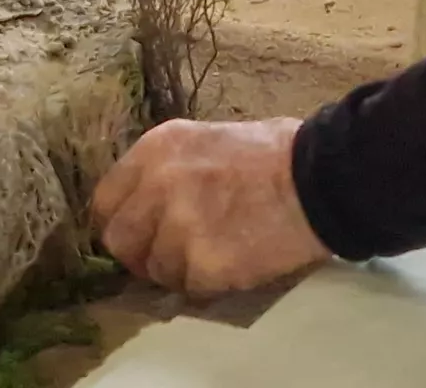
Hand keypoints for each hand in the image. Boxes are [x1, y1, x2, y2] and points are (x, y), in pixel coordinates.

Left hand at [93, 118, 327, 296]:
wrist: (321, 180)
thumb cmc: (275, 153)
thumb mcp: (208, 139)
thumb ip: (170, 169)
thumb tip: (148, 202)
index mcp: (156, 149)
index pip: (104, 201)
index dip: (121, 222)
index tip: (138, 233)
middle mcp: (157, 185)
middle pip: (119, 240)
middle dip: (142, 253)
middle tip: (171, 256)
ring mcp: (178, 227)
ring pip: (156, 270)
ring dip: (180, 270)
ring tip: (216, 254)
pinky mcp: (204, 264)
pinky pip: (190, 288)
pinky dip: (209, 283)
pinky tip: (235, 262)